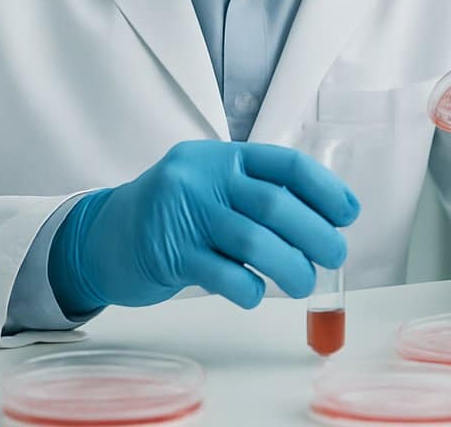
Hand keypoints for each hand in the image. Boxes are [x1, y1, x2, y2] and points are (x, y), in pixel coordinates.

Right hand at [49, 140, 359, 311]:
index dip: (324, 189)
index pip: (285, 164)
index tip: (348, 213)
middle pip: (274, 204)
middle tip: (335, 256)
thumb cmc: (171, 214)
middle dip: (315, 233)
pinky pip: (221, 274)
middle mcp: (202, 177)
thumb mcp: (210, 187)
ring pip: (252, 241)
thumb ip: (254, 194)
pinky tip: (255, 294)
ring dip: (290, 266)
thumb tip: (322, 221)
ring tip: (304, 283)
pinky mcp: (168, 253)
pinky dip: (248, 288)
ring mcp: (183, 214)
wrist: (102, 237)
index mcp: (222, 157)